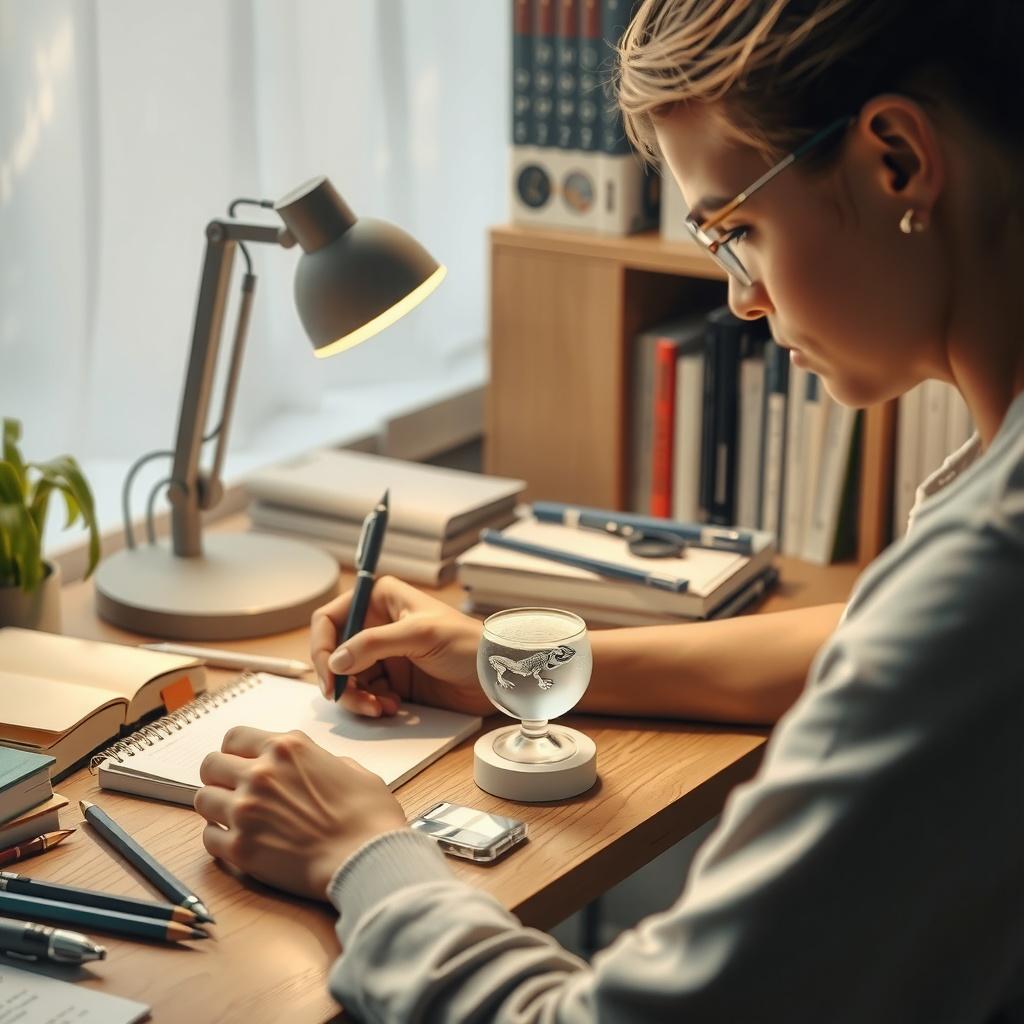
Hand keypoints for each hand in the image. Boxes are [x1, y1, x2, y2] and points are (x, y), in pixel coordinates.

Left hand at [195, 726, 407, 900]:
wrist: (368, 859)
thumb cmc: (368, 816)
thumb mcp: (351, 769)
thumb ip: (320, 761)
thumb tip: (311, 768)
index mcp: (287, 748)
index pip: (234, 736)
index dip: (236, 751)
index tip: (240, 762)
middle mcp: (260, 773)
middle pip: (211, 764)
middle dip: (220, 776)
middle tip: (233, 790)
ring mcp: (246, 811)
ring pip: (203, 799)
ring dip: (216, 807)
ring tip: (234, 817)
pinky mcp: (240, 848)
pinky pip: (208, 838)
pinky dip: (219, 840)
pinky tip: (239, 842)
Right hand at [309, 575, 492, 718]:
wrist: (495, 675)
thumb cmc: (467, 642)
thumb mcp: (420, 635)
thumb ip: (374, 644)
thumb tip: (336, 661)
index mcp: (380, 599)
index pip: (330, 619)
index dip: (322, 647)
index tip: (329, 676)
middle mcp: (377, 624)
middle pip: (333, 653)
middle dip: (339, 679)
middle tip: (352, 699)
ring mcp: (384, 654)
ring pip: (347, 678)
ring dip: (355, 696)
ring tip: (378, 707)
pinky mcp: (394, 680)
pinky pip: (365, 694)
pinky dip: (370, 704)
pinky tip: (390, 708)